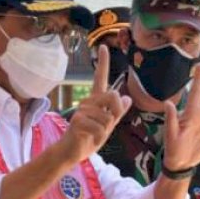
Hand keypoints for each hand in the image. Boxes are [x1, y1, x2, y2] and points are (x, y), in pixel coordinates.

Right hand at [60, 45, 132, 162]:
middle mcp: (88, 101)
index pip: (100, 78)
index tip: (103, 46)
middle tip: (106, 126)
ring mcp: (81, 110)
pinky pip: (100, 128)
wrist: (72, 152)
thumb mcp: (108, 126)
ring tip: (94, 134)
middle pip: (114, 96)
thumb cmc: (89, 138)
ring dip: (106, 130)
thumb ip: (117, 113)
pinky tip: (90, 139)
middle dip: (116, 113)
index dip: (103, 62)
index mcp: (95, 100)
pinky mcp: (78, 121)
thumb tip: (128, 98)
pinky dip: (100, 137)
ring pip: (108, 116)